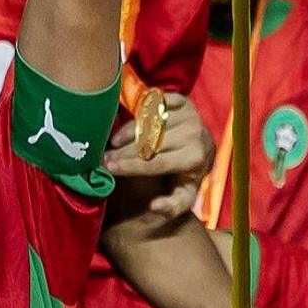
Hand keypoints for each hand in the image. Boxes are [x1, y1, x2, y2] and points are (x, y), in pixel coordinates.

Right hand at [104, 91, 213, 217]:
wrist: (205, 150)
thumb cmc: (188, 175)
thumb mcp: (185, 195)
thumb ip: (172, 206)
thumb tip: (154, 206)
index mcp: (195, 157)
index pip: (157, 162)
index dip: (131, 165)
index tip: (108, 168)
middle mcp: (195, 133)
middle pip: (151, 142)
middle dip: (124, 151)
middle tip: (103, 157)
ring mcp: (190, 114)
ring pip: (150, 121)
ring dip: (128, 131)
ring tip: (111, 143)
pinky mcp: (183, 101)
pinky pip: (154, 103)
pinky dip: (138, 111)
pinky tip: (126, 122)